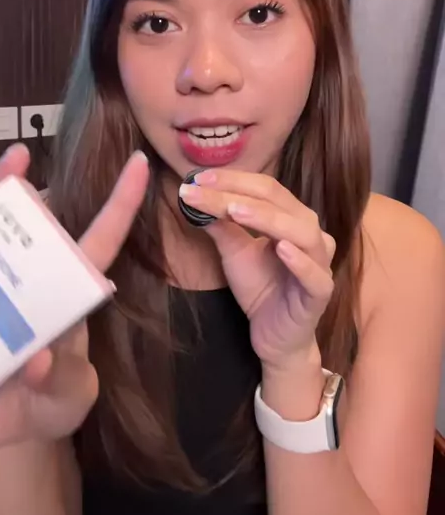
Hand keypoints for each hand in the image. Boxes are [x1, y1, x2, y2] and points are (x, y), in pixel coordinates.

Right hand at [0, 143, 148, 448]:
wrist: (13, 429)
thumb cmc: (54, 403)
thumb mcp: (69, 393)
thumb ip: (58, 378)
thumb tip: (37, 361)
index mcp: (74, 289)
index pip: (104, 237)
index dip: (123, 201)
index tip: (139, 162)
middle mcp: (38, 278)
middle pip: (33, 224)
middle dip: (21, 187)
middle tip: (16, 157)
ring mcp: (1, 288)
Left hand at [179, 169, 334, 373]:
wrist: (274, 337)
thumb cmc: (260, 288)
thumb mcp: (234, 252)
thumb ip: (220, 224)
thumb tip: (193, 194)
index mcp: (292, 217)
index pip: (264, 188)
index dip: (232, 180)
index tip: (197, 177)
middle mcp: (310, 233)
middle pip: (279, 202)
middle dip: (238, 192)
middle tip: (204, 188)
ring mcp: (320, 262)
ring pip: (301, 232)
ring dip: (268, 218)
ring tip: (235, 210)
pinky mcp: (321, 293)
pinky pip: (315, 274)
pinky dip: (300, 261)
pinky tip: (282, 249)